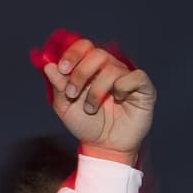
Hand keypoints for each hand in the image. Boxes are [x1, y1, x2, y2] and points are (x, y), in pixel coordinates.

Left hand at [33, 32, 154, 161]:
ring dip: (96, 90)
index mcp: (90, 68)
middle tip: (72, 93)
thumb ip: (58, 85)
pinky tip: (118, 100)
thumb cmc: (85, 123)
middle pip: (97, 53)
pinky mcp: (143, 88)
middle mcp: (109, 68)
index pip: (84, 46)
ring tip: (90, 108)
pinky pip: (135, 76)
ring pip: (112, 68)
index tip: (62, 69)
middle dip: (80, 73)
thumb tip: (48, 65)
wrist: (103, 145)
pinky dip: (122, 87)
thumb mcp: (65, 106)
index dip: (72, 54)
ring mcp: (126, 77)